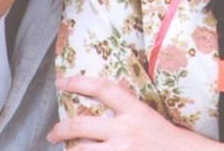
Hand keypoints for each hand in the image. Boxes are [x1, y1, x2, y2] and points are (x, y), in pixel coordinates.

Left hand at [50, 75, 211, 149]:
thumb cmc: (171, 141)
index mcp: (135, 112)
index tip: (62, 81)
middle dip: (60, 129)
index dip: (79, 82)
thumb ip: (128, 112)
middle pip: (80, 125)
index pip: (103, 89)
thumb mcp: (150, 118)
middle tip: (52, 134)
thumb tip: (106, 106)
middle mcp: (125, 131)